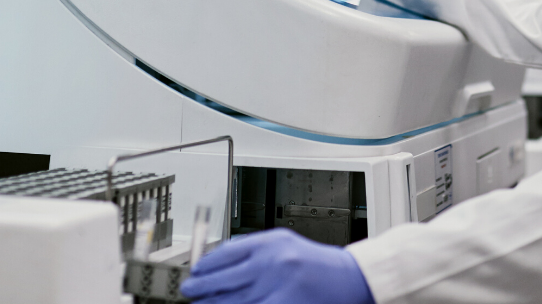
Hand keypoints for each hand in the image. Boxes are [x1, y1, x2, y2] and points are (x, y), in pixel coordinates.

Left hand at [180, 228, 374, 303]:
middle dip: (202, 286)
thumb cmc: (318, 264)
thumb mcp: (285, 244)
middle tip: (189, 290)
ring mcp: (278, 286)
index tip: (195, 271)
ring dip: (212, 303)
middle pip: (224, 277)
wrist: (351, 278)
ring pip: (232, 300)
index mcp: (271, 243)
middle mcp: (272, 262)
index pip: (226, 253)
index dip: (205, 264)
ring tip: (200, 303)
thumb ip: (254, 250)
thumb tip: (219, 262)